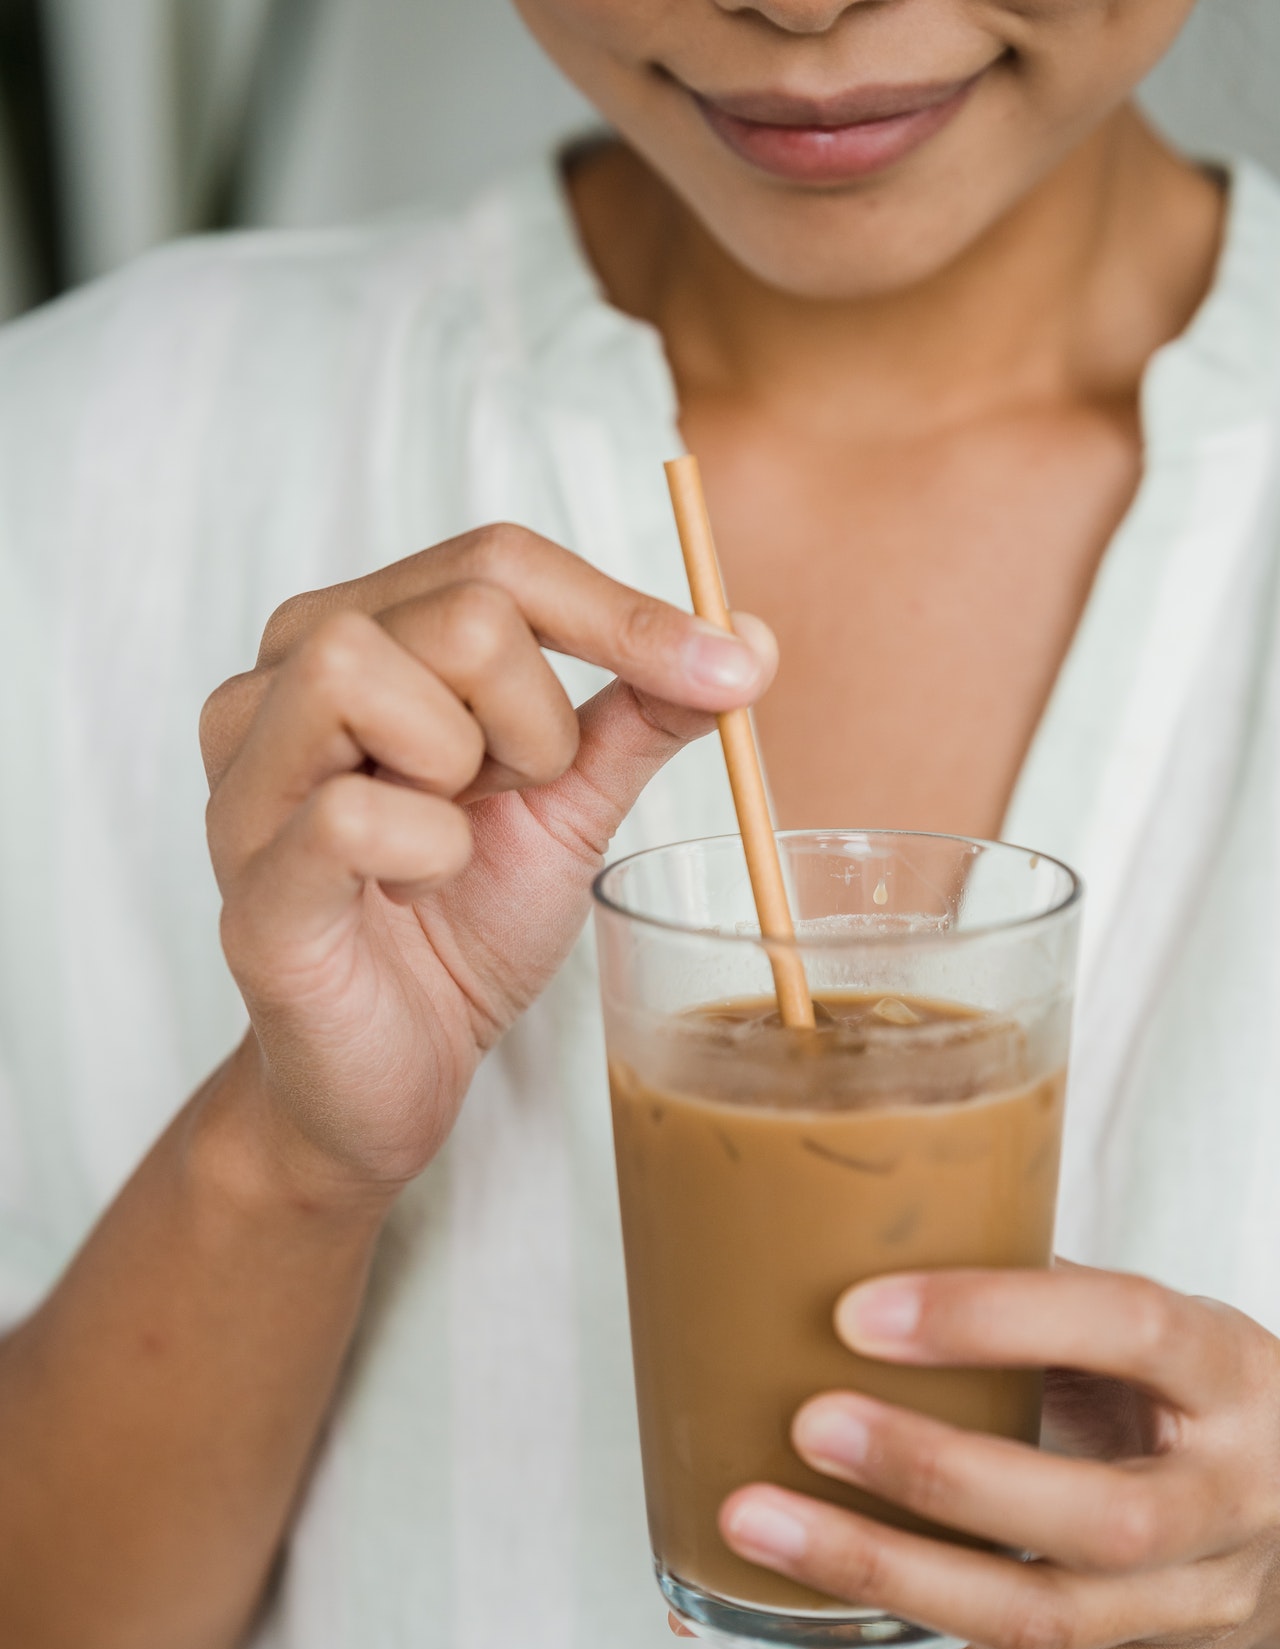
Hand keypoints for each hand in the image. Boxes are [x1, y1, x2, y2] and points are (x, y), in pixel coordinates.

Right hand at [199, 524, 775, 1198]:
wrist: (399, 1071)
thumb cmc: (461, 923)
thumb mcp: (568, 802)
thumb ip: (638, 714)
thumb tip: (744, 637)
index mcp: (354, 639)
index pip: (497, 561)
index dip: (625, 612)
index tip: (730, 670)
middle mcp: (276, 685)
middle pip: (459, 609)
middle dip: (541, 717)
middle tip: (516, 799)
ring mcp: (248, 784)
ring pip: (359, 666)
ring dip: (467, 763)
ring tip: (458, 835)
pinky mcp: (250, 891)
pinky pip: (349, 815)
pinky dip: (427, 851)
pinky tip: (419, 888)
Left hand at [719, 1266, 1279, 1648]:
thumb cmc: (1174, 1389)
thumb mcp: (1138, 1322)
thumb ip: (1029, 1290)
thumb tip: (839, 1233)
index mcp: (1231, 1374)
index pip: (1130, 1331)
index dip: (994, 1317)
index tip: (858, 1311)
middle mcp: (1234, 1502)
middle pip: (1096, 1517)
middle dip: (934, 1473)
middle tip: (808, 1424)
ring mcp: (1194, 1609)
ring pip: (1041, 1618)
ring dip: (884, 1574)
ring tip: (759, 1523)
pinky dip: (893, 1635)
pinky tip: (796, 1602)